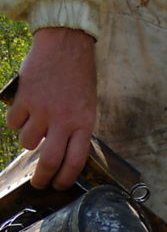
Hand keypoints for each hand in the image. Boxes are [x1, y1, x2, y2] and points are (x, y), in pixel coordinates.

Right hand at [5, 27, 96, 189]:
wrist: (65, 46)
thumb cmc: (79, 77)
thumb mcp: (88, 106)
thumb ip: (78, 128)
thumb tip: (65, 150)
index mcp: (84, 124)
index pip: (75, 161)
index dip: (65, 179)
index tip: (59, 186)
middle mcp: (64, 121)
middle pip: (50, 161)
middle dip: (42, 178)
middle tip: (38, 184)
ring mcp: (42, 111)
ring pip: (28, 142)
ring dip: (29, 141)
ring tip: (35, 128)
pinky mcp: (24, 99)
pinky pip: (13, 123)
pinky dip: (16, 122)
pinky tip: (24, 112)